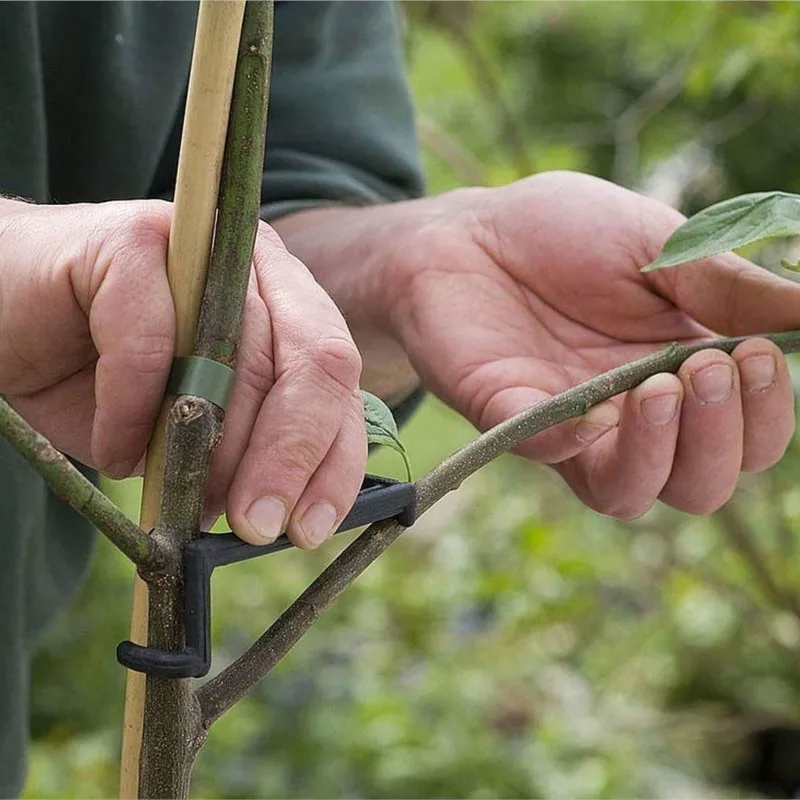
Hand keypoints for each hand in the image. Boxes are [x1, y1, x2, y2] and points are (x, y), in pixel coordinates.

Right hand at [0, 198, 365, 547]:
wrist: (6, 321)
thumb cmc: (104, 381)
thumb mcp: (188, 433)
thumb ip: (239, 456)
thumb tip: (277, 516)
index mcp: (288, 307)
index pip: (338, 382)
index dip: (333, 459)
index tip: (307, 528)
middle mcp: (258, 268)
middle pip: (313, 363)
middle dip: (286, 460)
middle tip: (253, 527)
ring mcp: (201, 245)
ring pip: (237, 356)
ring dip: (210, 449)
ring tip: (178, 499)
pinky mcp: (132, 240)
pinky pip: (148, 344)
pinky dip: (131, 412)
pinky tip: (116, 451)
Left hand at [384, 171, 798, 517]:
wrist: (471, 231)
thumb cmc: (565, 234)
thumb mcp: (660, 246)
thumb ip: (729, 287)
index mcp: (683, 376)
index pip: (749, 436)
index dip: (767, 414)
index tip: (758, 354)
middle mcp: (632, 418)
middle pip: (699, 484)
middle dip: (720, 437)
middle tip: (706, 366)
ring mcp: (569, 426)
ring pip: (629, 493)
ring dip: (661, 454)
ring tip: (660, 387)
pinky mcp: (508, 418)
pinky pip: (546, 456)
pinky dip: (571, 442)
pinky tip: (591, 408)